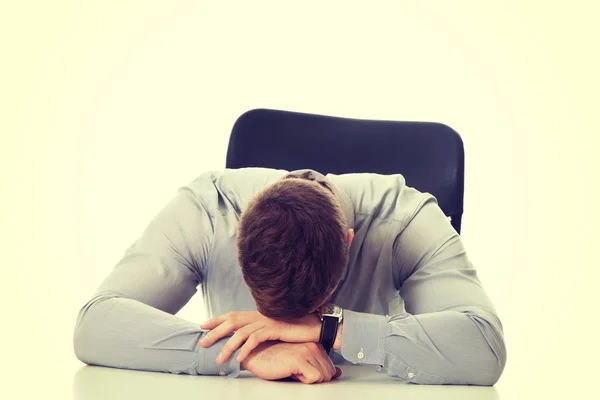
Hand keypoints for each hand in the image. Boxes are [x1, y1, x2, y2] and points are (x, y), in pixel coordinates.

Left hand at [199, 311, 320, 363]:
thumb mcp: (276, 328)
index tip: (204, 325)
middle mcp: (260, 314)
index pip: (234, 315)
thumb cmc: (298, 328)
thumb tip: (249, 339)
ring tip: (219, 359)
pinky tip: (239, 359)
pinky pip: (255, 339)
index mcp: (259, 313)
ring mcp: (267, 320)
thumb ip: (263, 330)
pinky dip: (245, 350)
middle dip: (215, 331)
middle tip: (203, 342)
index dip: (218, 319)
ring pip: (241, 333)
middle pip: (232, 321)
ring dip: (228, 347)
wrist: (317, 326)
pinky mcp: (274, 328)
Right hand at [241, 341, 341, 383]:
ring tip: (294, 371)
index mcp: (314, 344)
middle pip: (329, 373)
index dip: (318, 375)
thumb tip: (338, 373)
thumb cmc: (275, 359)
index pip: (331, 368)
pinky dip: (304, 380)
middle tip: (298, 373)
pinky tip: (292, 373)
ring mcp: (306, 351)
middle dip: (315, 379)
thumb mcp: (301, 362)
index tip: (303, 371)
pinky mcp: (299, 359)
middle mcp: (313, 346)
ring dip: (308, 379)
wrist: (256, 355)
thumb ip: (319, 366)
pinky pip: (315, 378)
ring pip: (323, 376)